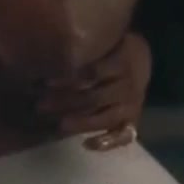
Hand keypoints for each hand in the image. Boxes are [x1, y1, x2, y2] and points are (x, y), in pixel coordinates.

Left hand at [36, 32, 150, 150]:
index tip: (45, 82)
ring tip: (59, 126)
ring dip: (81, 123)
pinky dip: (106, 142)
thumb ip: (88, 47)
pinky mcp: (133, 121)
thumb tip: (52, 49)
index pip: (92, 73)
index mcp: (122, 62)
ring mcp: (133, 106)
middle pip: (94, 97)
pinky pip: (122, 136)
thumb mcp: (107, 39)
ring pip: (105, 118)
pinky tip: (86, 144)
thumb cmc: (115, 48)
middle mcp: (129, 86)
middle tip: (41, 106)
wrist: (143, 60)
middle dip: (66, 103)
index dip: (68, 79)